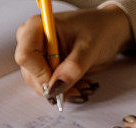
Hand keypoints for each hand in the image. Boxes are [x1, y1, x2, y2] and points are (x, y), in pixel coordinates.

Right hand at [15, 6, 132, 100]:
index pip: (26, 56)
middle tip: (80, 89)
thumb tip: (55, 88)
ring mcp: (39, 56)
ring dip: (63, 91)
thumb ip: (72, 68)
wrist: (109, 32)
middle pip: (31, 74)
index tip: (58, 84)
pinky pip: (50, 87)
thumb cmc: (99, 29)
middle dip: (55, 87)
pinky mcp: (47, 68)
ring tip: (85, 85)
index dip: (40, 74)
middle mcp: (33, 41)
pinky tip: (81, 84)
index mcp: (37, 27)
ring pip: (40, 84)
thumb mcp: (89, 47)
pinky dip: (66, 90)